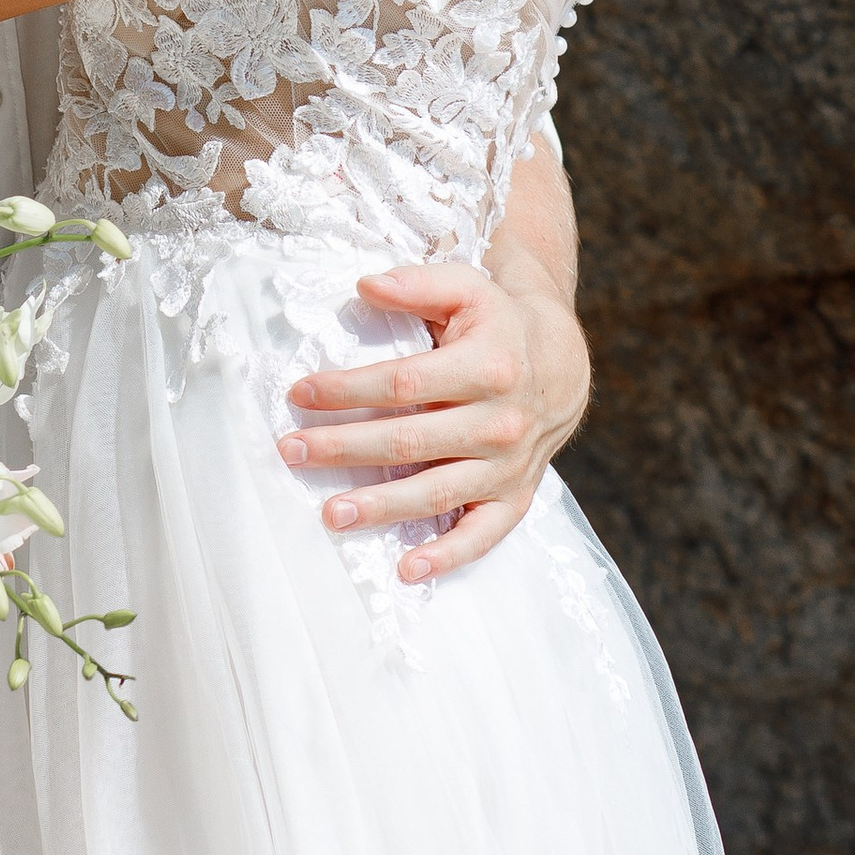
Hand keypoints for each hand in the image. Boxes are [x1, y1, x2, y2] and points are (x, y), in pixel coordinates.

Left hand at [276, 256, 590, 583]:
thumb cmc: (498, 323)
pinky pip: (482, 535)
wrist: (562, 366)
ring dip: (381, 507)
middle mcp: (500, 422)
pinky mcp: (515, 497)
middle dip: (344, 448)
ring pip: (437, 493)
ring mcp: (508, 466)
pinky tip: (407, 569)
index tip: (300, 394)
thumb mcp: (466, 287)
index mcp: (485, 366)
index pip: (402, 383)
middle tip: (292, 452)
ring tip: (330, 514)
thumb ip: (416, 284)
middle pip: (409, 441)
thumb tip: (363, 287)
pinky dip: (448, 556)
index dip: (347, 390)